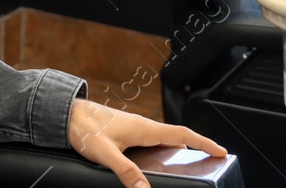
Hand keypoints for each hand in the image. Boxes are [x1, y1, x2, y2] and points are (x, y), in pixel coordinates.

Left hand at [67, 98, 225, 187]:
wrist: (64, 113)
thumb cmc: (83, 127)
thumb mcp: (105, 153)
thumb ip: (125, 171)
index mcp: (143, 127)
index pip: (182, 134)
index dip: (203, 142)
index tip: (221, 150)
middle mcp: (141, 126)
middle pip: (175, 139)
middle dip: (193, 150)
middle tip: (206, 162)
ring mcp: (132, 128)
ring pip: (161, 141)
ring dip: (174, 151)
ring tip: (184, 167)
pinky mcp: (123, 132)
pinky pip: (148, 142)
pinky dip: (158, 152)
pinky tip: (152, 165)